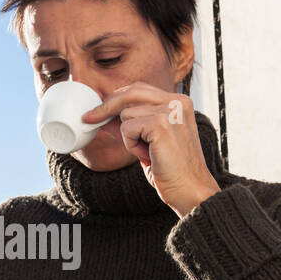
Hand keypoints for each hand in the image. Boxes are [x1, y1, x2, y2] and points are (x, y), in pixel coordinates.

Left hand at [81, 82, 220, 216]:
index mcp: (179, 101)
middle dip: (106, 106)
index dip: (116, 99)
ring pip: (126, 114)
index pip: (139, 88)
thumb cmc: (172, 170)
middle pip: (130, 92)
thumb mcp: (150, 141)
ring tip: (148, 152)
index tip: (97, 110)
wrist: (191, 191)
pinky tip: (148, 156)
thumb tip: (103, 115)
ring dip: (129, 137)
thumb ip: (132, 123)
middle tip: (89, 118)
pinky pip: (127, 128)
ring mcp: (171, 111)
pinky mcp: (161, 124)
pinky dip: (131, 145)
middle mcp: (178, 101)